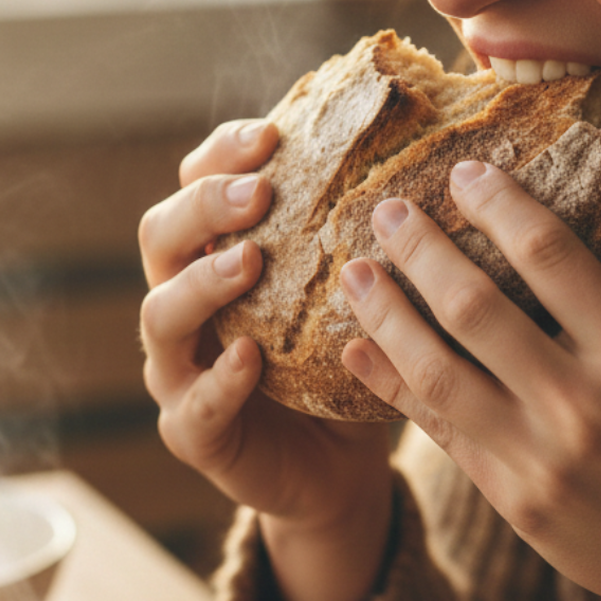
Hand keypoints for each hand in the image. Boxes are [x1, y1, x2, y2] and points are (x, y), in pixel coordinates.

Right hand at [138, 119, 392, 600]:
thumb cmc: (345, 362)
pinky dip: (218, 380)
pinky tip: (252, 357)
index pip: (194, 183)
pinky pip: (191, 406)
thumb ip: (364, 232)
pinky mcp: (193, 432)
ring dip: (202, 282)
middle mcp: (184, 302)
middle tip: (261, 193)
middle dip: (205, 206)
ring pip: (160, 315)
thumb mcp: (357, 290)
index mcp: (214, 253)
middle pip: (160, 235)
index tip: (272, 135)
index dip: (222, 153)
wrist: (340, 465)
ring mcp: (179, 368)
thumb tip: (441, 150)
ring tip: (250, 261)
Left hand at [338, 161, 600, 600]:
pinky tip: (356, 349)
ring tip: (353, 272)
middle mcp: (582, 399)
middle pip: (476, 306)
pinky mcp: (509, 495)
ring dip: (385, 313)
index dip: (499, 206)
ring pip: (437, 369)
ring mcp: (539, 453)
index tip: (463, 173)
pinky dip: (389, 385)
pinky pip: (436, 428)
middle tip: (387, 210)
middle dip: (422, 249)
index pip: (552, 255)